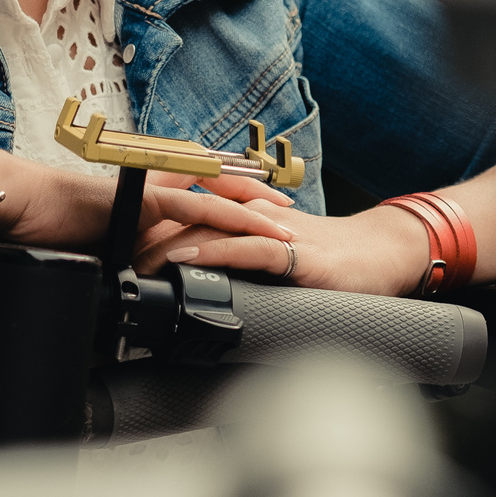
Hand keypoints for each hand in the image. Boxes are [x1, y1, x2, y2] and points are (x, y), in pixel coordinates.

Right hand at [0, 153, 302, 256]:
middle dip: (252, 195)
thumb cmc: (37, 225)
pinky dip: (227, 219)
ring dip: (252, 210)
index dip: (224, 194)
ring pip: (213, 195)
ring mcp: (146, 193)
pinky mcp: (139, 203)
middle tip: (285, 208)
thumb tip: (115, 288)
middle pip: (213, 184)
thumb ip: (110, 260)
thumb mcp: (86, 249)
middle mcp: (147, 188)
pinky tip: (253, 229)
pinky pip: (193, 209)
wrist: (12, 205)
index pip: (191, 187)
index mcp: (137, 196)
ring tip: (286, 225)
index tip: (253, 205)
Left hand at [134, 197, 430, 296]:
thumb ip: (240, 262)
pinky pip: (248, 247)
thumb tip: (199, 283)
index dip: (148, 226)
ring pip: (211, 225)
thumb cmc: (331, 260)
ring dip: (169, 242)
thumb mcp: (275, 256)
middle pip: (188, 215)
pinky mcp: (293, 252)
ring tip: (136, 261)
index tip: (116, 245)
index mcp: (245, 215)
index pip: (186, 213)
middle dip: (148, 234)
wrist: (382, 254)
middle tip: (113, 255)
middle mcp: (253, 215)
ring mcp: (273, 231)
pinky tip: (191, 258)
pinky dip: (216, 252)